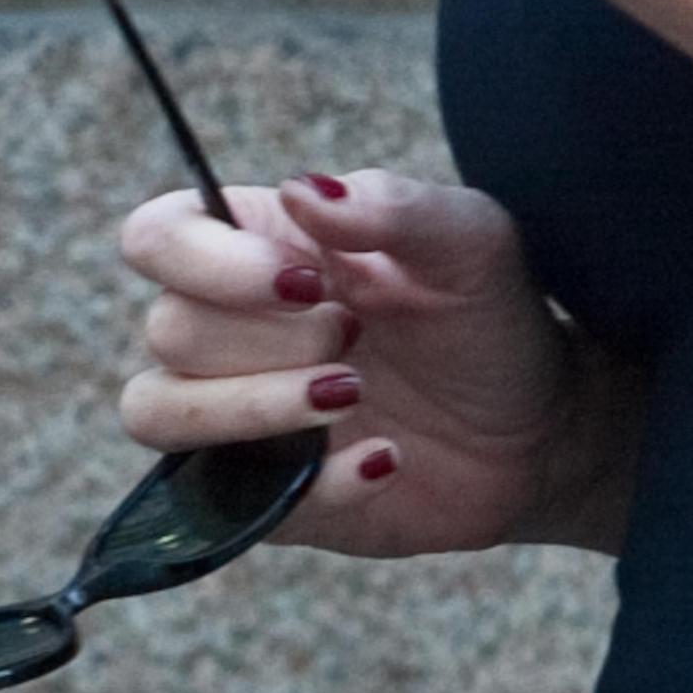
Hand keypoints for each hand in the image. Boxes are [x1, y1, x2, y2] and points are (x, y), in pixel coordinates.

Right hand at [118, 170, 620, 557]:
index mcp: (257, 251)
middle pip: (168, 330)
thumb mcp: (469, 242)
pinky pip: (226, 501)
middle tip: (356, 337)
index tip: (304, 282)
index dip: (208, 263)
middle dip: (272, 339)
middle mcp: (227, 332)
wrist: (536, 432)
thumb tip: (302, 191)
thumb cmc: (489, 318)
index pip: (156, 238)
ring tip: (350, 397)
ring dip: (255, 408)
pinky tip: (387, 462)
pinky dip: (315, 482)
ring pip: (156, 415)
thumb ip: (390, 205)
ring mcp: (234, 419)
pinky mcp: (258, 495)